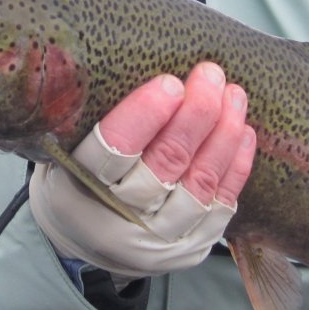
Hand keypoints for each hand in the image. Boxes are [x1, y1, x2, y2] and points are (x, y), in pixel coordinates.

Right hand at [29, 62, 255, 280]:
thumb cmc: (78, 173)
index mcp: (77, 188)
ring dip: (222, 136)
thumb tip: (145, 58)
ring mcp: (156, 241)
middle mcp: (117, 220)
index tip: (170, 82)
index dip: (145, 115)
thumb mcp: (66, 145)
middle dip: (195, 114)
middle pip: (165, 163)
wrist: (83, 236)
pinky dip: (235, 168)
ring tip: (233, 96)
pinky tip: (242, 133)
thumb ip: (94, 112)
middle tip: (210, 74)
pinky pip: (220, 208)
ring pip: (199, 184)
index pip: (113, 149)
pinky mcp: (188, 251)